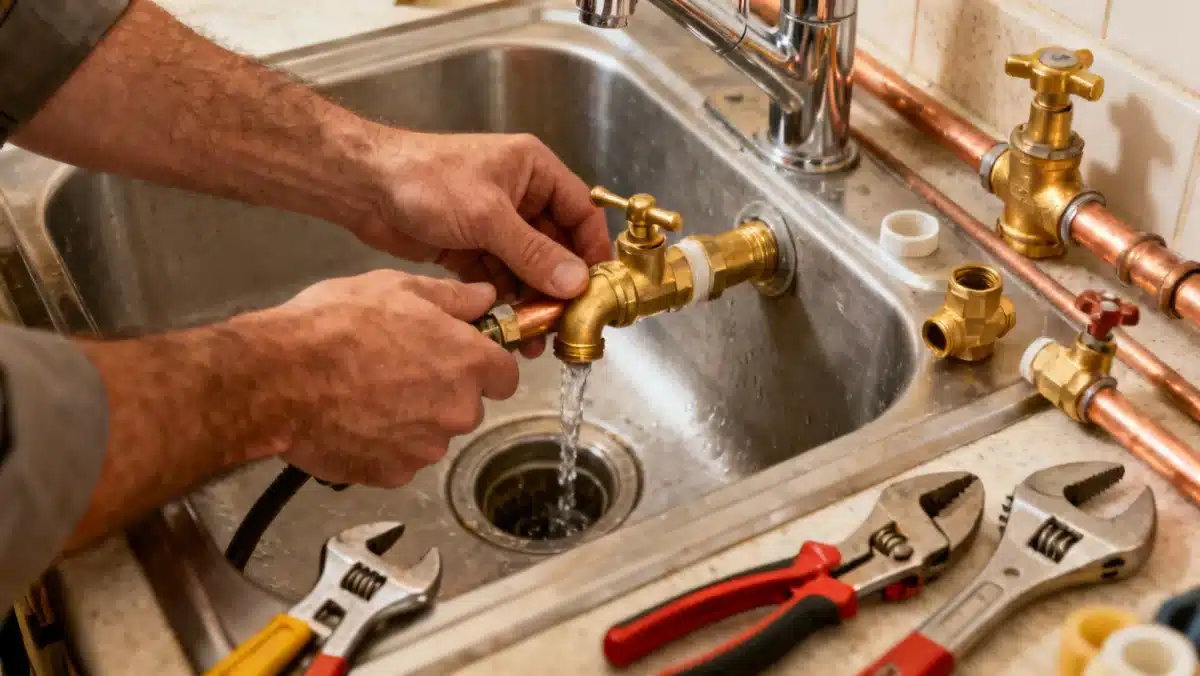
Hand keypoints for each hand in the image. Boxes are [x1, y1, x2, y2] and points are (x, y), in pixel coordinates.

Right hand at [259, 270, 517, 487]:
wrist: (277, 378)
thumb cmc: (336, 325)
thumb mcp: (396, 287)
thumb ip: (452, 297)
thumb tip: (485, 298)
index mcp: (468, 363)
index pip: (506, 376)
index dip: (484, 365)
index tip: (461, 357)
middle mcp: (457, 411)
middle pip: (468, 406)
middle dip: (444, 391)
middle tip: (401, 368)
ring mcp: (426, 448)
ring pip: (434, 434)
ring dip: (414, 419)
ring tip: (369, 392)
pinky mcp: (393, 473)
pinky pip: (401, 458)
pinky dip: (385, 443)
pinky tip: (355, 418)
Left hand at [355, 131, 612, 356]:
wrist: (364, 186)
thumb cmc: (425, 178)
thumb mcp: (488, 216)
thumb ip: (533, 253)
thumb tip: (575, 283)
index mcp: (533, 170)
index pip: (581, 212)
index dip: (593, 250)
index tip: (598, 288)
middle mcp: (519, 195)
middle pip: (556, 245)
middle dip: (560, 284)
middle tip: (567, 321)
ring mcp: (494, 222)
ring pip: (526, 266)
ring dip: (532, 298)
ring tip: (538, 335)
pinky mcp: (469, 246)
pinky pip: (498, 276)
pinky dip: (504, 300)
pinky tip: (510, 325)